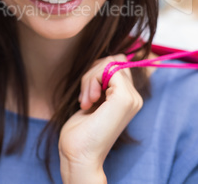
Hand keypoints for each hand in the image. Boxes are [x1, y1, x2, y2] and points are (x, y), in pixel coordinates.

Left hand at [59, 54, 142, 182]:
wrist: (79, 155)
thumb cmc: (81, 131)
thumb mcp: (93, 98)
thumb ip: (102, 81)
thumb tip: (107, 59)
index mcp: (129, 98)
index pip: (117, 64)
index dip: (98, 72)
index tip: (87, 95)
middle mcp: (134, 98)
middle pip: (114, 60)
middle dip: (93, 73)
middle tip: (84, 98)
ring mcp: (131, 98)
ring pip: (109, 63)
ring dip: (90, 78)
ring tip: (85, 101)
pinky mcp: (124, 97)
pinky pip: (108, 68)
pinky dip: (92, 79)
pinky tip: (88, 101)